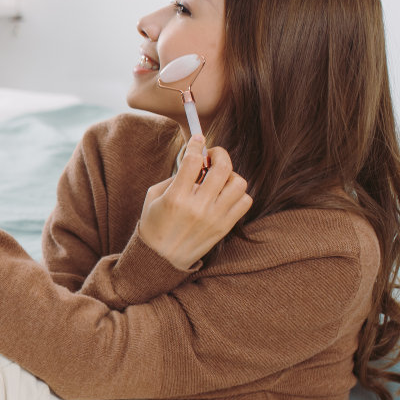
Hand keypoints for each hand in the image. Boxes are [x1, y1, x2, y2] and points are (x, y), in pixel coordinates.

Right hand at [136, 136, 253, 269]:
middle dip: (219, 154)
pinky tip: (224, 194)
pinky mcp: (225, 227)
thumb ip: (175, 177)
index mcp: (176, 198)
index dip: (197, 145)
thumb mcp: (154, 197)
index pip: (193, 161)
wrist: (160, 259)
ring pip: (238, 183)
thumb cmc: (154, 224)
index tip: (198, 139)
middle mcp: (198, 207)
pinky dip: (237, 193)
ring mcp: (214, 218)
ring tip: (218, 178)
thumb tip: (196, 161)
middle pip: (222, 167)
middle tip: (212, 155)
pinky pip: (245, 201)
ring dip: (229, 175)